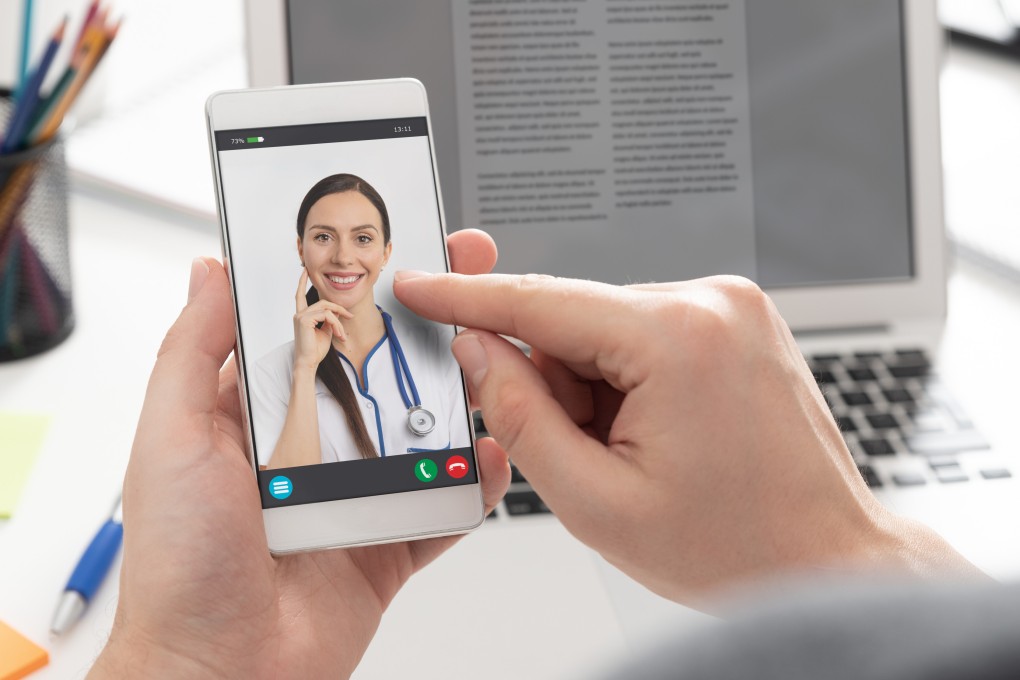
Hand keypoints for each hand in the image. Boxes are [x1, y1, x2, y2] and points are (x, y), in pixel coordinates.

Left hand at [90, 230, 508, 678]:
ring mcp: (357, 494)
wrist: (219, 673)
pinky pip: (445, 506)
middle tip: (468, 297)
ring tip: (490, 371)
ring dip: (460, 404)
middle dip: (427, 335)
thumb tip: (209, 270)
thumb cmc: (179, 566)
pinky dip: (473, 486)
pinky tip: (488, 460)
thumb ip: (194, 351)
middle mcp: (312, 447)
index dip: (355, 293)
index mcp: (260, 414)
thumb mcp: (173, 438)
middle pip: (382, 377)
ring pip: (423, 435)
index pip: (315, 333)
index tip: (397, 254)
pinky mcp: (389, 540)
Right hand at [292, 268, 352, 372]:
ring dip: (338, 321)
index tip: (305, 271)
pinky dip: (335, 324)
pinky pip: (326, 316)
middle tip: (350, 316)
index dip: (302, 282)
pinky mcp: (304, 320)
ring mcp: (300, 316)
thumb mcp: (325, 332)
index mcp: (302, 315)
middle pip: (324, 303)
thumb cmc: (315, 350)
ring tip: (342, 335)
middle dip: (339, 308)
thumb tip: (336, 312)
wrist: (309, 363)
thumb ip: (328, 320)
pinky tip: (338, 334)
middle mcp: (299, 314)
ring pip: (327, 310)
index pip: (300, 295)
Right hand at [395, 271, 983, 610]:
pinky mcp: (736, 320)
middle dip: (555, 384)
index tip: (420, 286)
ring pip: (606, 330)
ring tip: (638, 454)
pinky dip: (625, 380)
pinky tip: (655, 433)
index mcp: (678, 339)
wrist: (827, 559)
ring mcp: (731, 307)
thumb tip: (479, 352)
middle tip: (587, 454)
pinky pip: (644, 333)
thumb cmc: (737, 544)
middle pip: (574, 322)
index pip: (541, 302)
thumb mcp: (597, 502)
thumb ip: (521, 418)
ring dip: (594, 389)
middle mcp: (712, 303)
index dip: (466, 298)